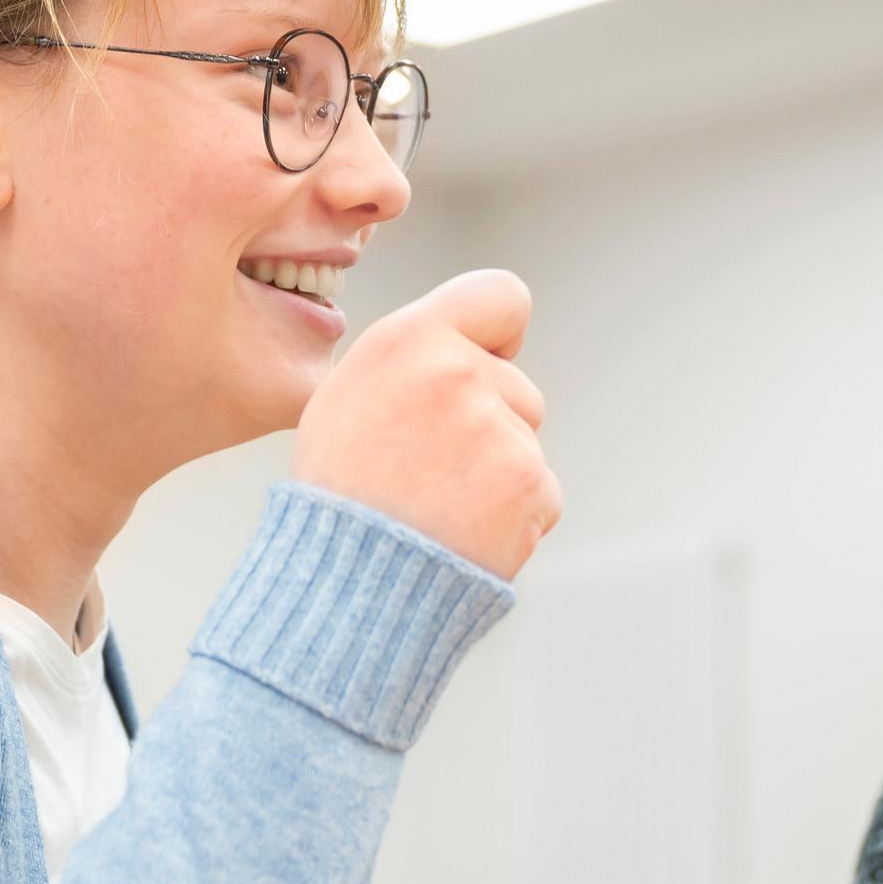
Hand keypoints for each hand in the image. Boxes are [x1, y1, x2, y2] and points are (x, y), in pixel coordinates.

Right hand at [294, 268, 558, 578]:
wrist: (344, 588)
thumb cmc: (340, 494)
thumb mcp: (348, 395)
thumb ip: (412, 359)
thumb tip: (472, 350)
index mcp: (406, 338)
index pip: (503, 294)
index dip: (500, 334)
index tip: (486, 363)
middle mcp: (456, 372)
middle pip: (519, 386)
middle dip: (491, 423)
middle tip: (428, 469)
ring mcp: (498, 429)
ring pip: (526, 444)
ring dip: (499, 474)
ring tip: (437, 505)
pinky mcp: (529, 484)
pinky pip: (542, 494)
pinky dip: (514, 519)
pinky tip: (462, 533)